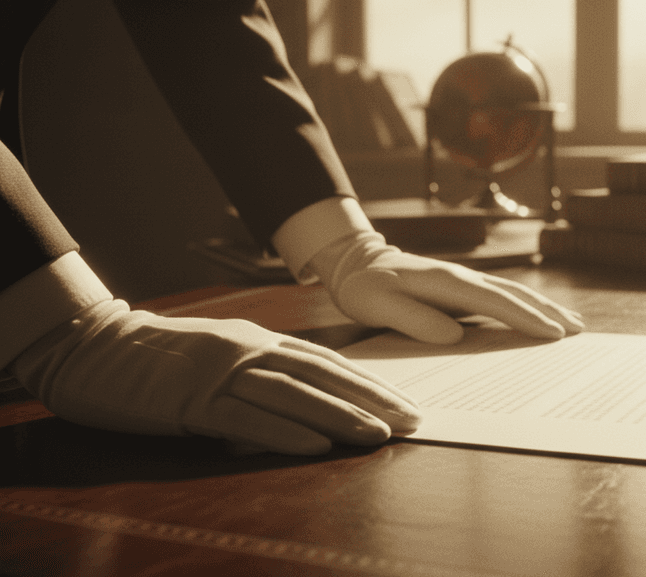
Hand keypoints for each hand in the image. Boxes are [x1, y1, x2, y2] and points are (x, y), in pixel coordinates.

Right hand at [9, 299, 419, 454]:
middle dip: (372, 399)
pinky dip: (284, 432)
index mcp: (257, 340)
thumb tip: (301, 408)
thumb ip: (259, 376)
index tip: (404, 402)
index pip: (327, 362)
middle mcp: (248, 350)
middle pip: (323, 376)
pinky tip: (316, 446)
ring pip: (294, 395)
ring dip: (341, 416)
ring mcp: (221, 373)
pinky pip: (246, 418)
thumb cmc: (157, 357)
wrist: (92, 345)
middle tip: (413, 421)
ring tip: (380, 435)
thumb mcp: (218, 357)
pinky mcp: (192, 399)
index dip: (369, 382)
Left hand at [311, 234, 584, 344]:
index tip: (553, 334)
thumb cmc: (367, 288)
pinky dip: (528, 306)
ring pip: (514, 293)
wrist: (358, 262)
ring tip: (573, 324)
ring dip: (545, 307)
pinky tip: (541, 316)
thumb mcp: (379, 305)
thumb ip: (414, 319)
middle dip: (548, 312)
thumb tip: (454, 336)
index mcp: (448, 282)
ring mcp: (467, 280)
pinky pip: (504, 297)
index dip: (526, 319)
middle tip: (579, 331)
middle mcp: (464, 277)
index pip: (495, 303)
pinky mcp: (465, 287)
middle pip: (515, 295)